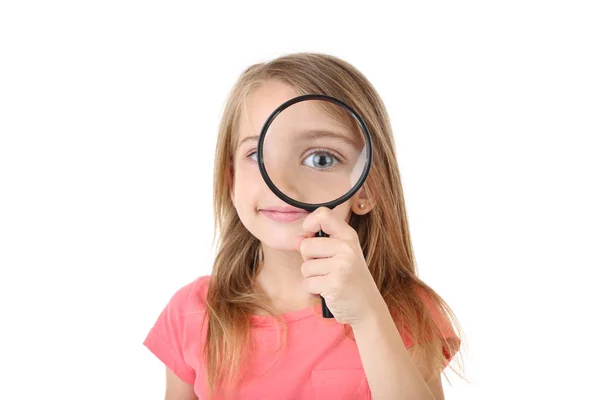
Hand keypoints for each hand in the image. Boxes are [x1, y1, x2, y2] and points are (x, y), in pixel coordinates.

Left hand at [296, 207, 385, 326]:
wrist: (367, 307)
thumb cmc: (349, 279)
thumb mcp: (339, 256)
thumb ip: (317, 244)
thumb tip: (297, 239)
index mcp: (348, 236)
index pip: (323, 214)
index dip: (309, 223)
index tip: (310, 236)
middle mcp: (347, 248)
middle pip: (306, 245)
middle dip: (308, 260)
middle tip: (326, 269)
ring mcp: (342, 266)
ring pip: (305, 267)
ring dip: (311, 277)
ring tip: (328, 281)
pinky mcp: (335, 284)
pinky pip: (307, 283)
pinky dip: (313, 290)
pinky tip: (328, 292)